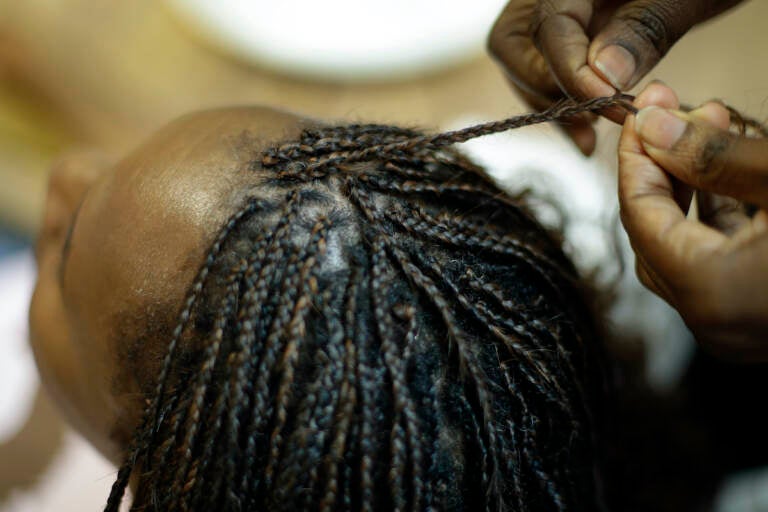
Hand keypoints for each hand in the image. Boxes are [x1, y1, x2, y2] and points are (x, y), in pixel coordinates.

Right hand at [488, 0, 743, 154]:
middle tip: (595, 118)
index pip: (550, 27)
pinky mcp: (571, 31)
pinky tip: (588, 132)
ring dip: (552, 104)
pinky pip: (542, 68)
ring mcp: (559, 11)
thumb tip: (602, 76)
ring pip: (523, 62)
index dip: (572, 72)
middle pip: (514, 47)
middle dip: (548, 90)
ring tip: (592, 134)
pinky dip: (561, 102)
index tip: (609, 103)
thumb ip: (645, 29)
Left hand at [619, 82, 767, 360]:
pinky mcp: (761, 320)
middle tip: (673, 112)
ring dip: (693, 187)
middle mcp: (714, 323)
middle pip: (655, 235)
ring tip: (710, 123)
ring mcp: (739, 329)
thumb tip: (651, 126)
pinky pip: (721, 264)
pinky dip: (720, 217)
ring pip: (687, 249)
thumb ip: (713, 155)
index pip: (640, 217)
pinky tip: (735, 170)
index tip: (640, 111)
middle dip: (663, 168)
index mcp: (711, 294)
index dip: (635, 158)